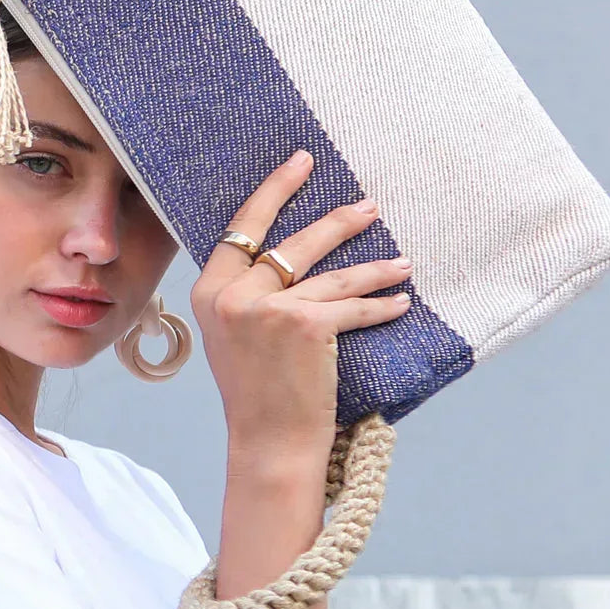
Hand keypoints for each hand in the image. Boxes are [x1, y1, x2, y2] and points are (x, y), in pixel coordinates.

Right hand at [191, 149, 411, 455]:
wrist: (268, 443)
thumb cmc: (256, 395)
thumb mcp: (231, 337)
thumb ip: (244, 295)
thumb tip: (280, 255)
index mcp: (209, 293)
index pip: (242, 229)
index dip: (273, 192)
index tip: (300, 164)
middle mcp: (233, 296)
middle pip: (292, 243)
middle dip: (336, 221)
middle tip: (367, 204)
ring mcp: (267, 309)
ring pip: (332, 275)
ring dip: (373, 267)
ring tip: (400, 261)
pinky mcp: (304, 326)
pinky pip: (351, 308)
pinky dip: (380, 306)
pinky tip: (400, 301)